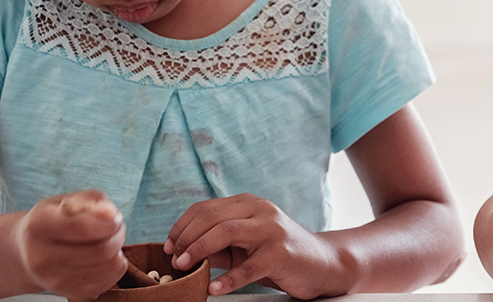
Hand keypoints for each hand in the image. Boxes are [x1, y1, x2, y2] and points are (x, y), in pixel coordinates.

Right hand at [13, 190, 126, 300]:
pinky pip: (109, 281)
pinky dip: (115, 267)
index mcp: (39, 225)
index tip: (115, 218)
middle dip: (118, 236)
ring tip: (108, 242)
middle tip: (116, 229)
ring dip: (118, 251)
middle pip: (100, 250)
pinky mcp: (69, 294)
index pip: (83, 228)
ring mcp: (53, 280)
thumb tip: (111, 215)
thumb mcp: (68, 200)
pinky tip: (104, 258)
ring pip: (108, 267)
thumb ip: (93, 201)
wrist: (27, 251)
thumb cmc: (54, 220)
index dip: (109, 223)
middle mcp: (41, 257)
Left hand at [164, 193, 339, 297]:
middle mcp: (261, 211)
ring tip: (184, 267)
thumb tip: (182, 251)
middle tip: (173, 259)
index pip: (205, 208)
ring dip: (199, 250)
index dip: (181, 226)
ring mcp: (272, 231)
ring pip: (227, 232)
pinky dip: (228, 279)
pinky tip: (214, 288)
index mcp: (249, 204)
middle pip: (212, 217)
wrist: (323, 264)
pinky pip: (249, 267)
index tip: (168, 246)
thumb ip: (218, 245)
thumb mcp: (245, 245)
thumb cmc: (279, 255)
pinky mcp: (281, 254)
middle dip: (186, 238)